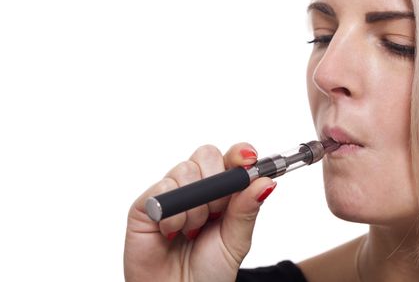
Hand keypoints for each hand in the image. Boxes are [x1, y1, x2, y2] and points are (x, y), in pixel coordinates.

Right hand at [124, 143, 276, 281]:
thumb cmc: (208, 272)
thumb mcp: (236, 241)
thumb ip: (247, 209)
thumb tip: (266, 180)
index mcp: (221, 192)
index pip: (230, 158)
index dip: (239, 154)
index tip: (250, 160)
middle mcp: (195, 187)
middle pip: (206, 154)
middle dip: (217, 180)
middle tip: (216, 213)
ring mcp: (170, 194)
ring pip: (185, 170)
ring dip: (196, 206)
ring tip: (192, 232)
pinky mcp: (145, 205)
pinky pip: (163, 189)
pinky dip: (174, 214)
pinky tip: (172, 233)